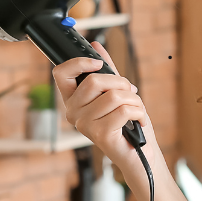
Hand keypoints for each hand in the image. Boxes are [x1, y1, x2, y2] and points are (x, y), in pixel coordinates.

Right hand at [52, 42, 155, 178]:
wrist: (140, 154)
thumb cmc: (128, 124)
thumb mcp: (117, 92)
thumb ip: (106, 70)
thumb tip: (96, 46)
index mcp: (73, 101)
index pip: (61, 73)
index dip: (79, 62)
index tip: (98, 63)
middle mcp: (73, 113)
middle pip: (94, 80)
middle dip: (121, 83)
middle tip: (130, 93)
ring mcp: (85, 125)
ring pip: (114, 95)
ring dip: (134, 99)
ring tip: (136, 110)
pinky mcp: (100, 134)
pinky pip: (124, 109)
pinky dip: (139, 112)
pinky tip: (139, 121)